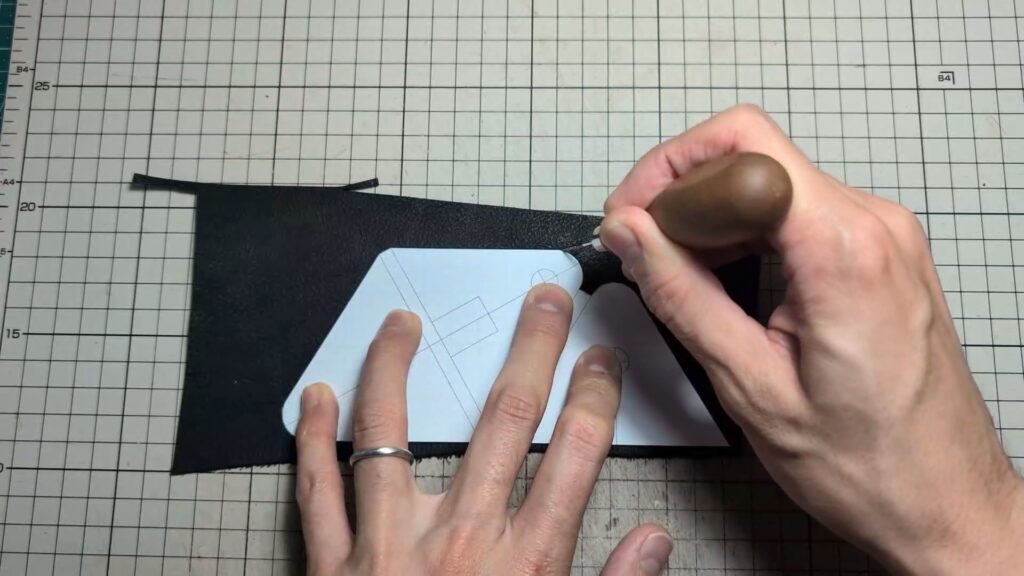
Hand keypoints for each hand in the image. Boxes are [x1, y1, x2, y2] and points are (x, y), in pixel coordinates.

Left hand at [294, 285, 674, 574]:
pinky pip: (316, 492)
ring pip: (390, 436)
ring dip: (396, 370)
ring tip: (402, 321)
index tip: (602, 358)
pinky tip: (314, 393)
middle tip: (543, 300)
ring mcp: (387, 550)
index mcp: (524, 568)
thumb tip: (653, 539)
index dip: (595, 400)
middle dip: (530, 352)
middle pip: (504, 424)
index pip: (574, 460)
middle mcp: (459, 544)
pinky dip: (312, 440)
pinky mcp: (329, 569)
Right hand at [600, 104, 1023, 574]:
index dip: (667, 169)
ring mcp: (884, 235)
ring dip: (710, 216)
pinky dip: (745, 232)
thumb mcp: (752, 386)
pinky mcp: (881, 253)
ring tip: (675, 273)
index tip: (630, 219)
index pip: (740, 144)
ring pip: (770, 182)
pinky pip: (798, 212)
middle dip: (680, 193)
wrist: (946, 501)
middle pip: (752, 155)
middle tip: (639, 248)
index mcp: (843, 249)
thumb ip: (683, 297)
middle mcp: (873, 225)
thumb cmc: (868, 464)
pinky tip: (721, 278)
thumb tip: (631, 235)